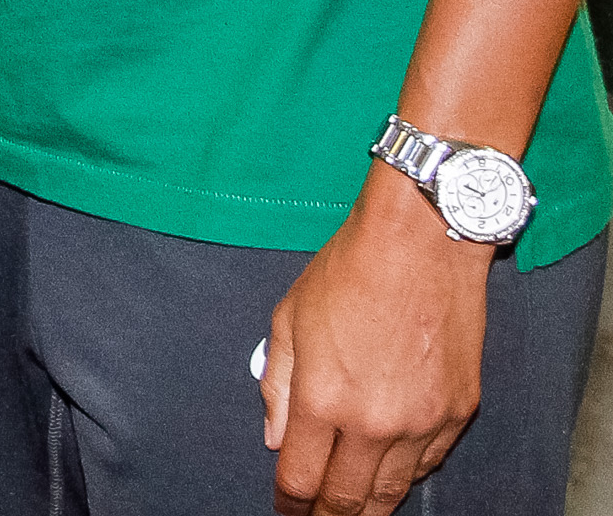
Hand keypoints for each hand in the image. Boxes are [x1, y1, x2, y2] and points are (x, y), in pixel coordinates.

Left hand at [263, 181, 488, 514]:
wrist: (421, 245)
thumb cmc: (348, 273)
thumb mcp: (289, 320)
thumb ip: (279, 386)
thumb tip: (277, 438)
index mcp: (325, 400)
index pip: (302, 478)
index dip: (289, 501)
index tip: (284, 507)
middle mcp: (375, 423)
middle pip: (348, 499)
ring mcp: (422, 423)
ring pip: (392, 491)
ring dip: (367, 506)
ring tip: (348, 510)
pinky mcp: (458, 413)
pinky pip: (428, 465)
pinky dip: (405, 476)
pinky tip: (387, 476)